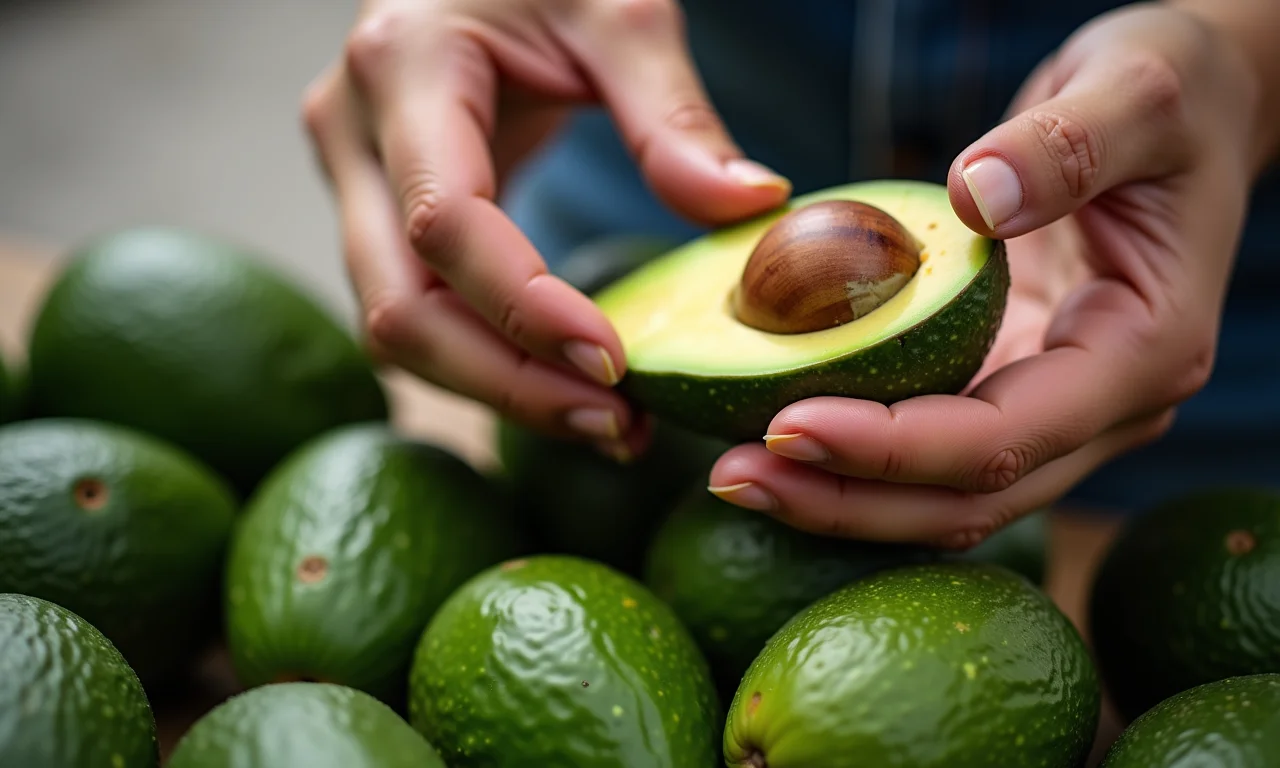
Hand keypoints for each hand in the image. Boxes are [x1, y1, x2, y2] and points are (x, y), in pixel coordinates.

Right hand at [302, 0, 790, 455]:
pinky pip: (419, 310)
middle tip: (616, 424)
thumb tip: (753, 208)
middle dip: (506, 382)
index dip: (524, 307)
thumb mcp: (619, 6)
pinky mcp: (378, 210)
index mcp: (403, 65)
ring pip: (396, 327)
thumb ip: (673, 113)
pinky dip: (487, 362)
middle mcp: (352, 131)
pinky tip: (565, 386)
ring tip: (606, 422)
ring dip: (496, 390)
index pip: (444, 222)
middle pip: (399, 304)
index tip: (617, 363)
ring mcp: (352, 176)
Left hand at [708, 5, 1262, 546]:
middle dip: (846, 499)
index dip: (894, 448)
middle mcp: (1103, 408)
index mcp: (1143, 353)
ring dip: (838, 497)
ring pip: (943, 496)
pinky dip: (854, 458)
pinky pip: (928, 452)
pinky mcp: (1010, 388)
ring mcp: (1055, 409)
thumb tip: (978, 197)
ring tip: (732, 473)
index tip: (787, 425)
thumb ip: (1067, 143)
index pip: (1005, 438)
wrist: (1190, 114)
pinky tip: (774, 438)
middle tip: (730, 475)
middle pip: (967, 497)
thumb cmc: (1173, 94)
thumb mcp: (1137, 88)